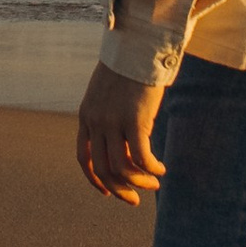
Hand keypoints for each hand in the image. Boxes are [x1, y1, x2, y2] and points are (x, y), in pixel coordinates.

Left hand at [76, 59, 166, 203]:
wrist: (137, 46)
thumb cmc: (128, 68)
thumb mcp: (108, 93)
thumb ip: (109, 116)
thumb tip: (124, 140)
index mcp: (86, 117)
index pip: (84, 158)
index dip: (95, 180)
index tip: (108, 192)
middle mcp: (95, 122)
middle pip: (102, 169)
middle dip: (118, 190)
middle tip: (134, 200)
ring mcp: (113, 122)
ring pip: (121, 168)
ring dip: (138, 182)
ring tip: (153, 184)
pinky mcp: (135, 120)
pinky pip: (141, 157)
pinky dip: (151, 169)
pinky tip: (161, 170)